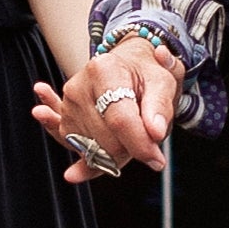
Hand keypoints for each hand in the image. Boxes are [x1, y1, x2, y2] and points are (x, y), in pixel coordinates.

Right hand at [30, 36, 184, 182]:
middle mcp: (78, 88)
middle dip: (131, 149)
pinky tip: (101, 154)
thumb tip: (155, 133)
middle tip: (147, 137)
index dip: (140, 144)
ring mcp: (68, 108)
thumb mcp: (162, 82)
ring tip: (131, 131)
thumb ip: (161, 107)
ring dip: (118, 153)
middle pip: (107, 140)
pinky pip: (84, 154)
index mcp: (103, 71)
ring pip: (95, 152)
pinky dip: (101, 159)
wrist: (128, 67)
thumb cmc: (145, 74)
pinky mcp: (66, 125)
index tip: (157, 160)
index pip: (120, 120)